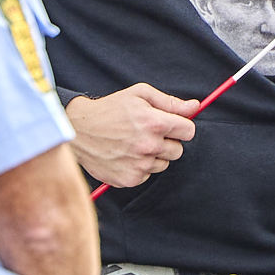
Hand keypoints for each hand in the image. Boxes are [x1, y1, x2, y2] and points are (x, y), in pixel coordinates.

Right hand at [67, 84, 200, 188]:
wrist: (78, 130)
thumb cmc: (110, 109)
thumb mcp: (140, 95)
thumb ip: (170, 102)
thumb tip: (195, 107)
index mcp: (154, 123)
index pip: (189, 131)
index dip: (181, 126)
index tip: (171, 125)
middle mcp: (149, 146)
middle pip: (178, 150)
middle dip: (167, 141)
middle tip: (147, 133)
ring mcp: (139, 165)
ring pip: (163, 164)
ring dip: (153, 155)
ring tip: (133, 143)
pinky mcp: (129, 179)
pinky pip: (147, 175)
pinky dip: (139, 167)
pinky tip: (125, 154)